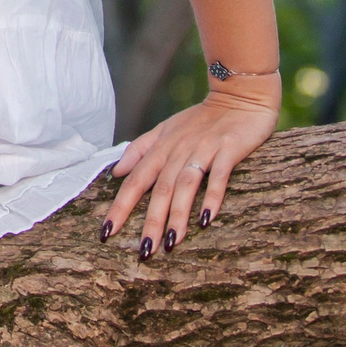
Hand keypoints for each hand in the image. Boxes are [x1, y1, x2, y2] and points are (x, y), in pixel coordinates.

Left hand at [101, 77, 276, 258]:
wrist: (239, 95)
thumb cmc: (201, 118)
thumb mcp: (165, 129)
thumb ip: (140, 149)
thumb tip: (116, 172)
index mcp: (161, 147)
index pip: (135, 180)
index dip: (120, 206)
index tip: (107, 233)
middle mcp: (178, 150)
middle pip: (160, 189)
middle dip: (150, 221)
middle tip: (144, 251)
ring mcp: (204, 149)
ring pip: (185, 185)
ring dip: (178, 215)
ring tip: (171, 244)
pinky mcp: (229, 149)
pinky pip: (219, 176)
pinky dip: (212, 196)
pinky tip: (207, 219)